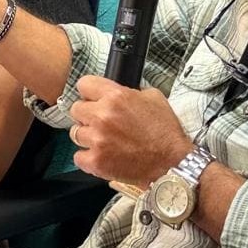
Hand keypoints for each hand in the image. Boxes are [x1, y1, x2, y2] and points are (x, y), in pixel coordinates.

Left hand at [69, 76, 192, 189]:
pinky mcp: (96, 161)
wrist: (173, 163)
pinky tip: (101, 155)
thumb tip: (116, 92)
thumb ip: (129, 91)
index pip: (84, 84)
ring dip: (87, 136)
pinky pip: (78, 156)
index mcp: (116, 96)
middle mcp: (103, 115)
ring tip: (103, 140)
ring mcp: (97, 139)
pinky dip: (87, 157)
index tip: (92, 98)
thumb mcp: (153, 98)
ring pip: (75, 132)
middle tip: (100, 122)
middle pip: (75, 109)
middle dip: (87, 114)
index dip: (89, 92)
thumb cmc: (165, 133)